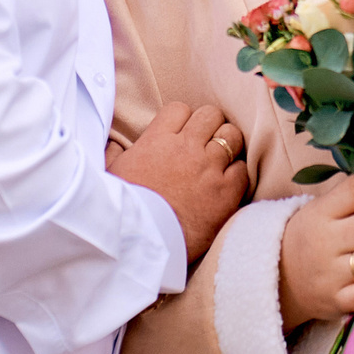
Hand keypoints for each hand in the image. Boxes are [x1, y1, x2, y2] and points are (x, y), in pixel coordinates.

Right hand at [109, 102, 248, 265]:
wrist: (142, 244)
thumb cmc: (122, 211)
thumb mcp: (111, 175)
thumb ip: (114, 153)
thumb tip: (113, 143)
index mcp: (157, 140)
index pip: (180, 109)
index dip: (183, 120)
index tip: (181, 135)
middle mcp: (186, 148)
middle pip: (211, 115)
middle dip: (210, 126)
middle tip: (205, 144)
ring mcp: (208, 168)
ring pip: (232, 136)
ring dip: (228, 145)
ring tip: (221, 161)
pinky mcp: (226, 192)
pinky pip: (242, 169)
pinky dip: (237, 174)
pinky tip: (227, 185)